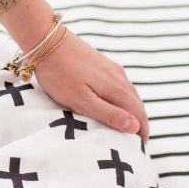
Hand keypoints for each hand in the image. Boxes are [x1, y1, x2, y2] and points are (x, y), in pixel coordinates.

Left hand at [33, 29, 149, 141]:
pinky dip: (123, 98)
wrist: (46, 41)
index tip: (141, 147)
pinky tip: (114, 101)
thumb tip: (135, 126)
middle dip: (139, 122)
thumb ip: (108, 114)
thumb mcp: (81, 100)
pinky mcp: (101, 63)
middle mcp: (119, 76)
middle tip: (137, 140)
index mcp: (116, 88)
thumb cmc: (59, 74)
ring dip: (132, 110)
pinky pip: (119, 84)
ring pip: (129, 93)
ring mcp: (111, 68)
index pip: (138, 113)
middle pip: (137, 103)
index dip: (142, 131)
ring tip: (127, 124)